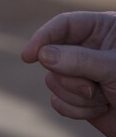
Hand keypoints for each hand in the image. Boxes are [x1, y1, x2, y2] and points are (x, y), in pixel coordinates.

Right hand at [22, 11, 115, 136]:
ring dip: (76, 96)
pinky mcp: (78, 98)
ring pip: (53, 81)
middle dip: (70, 78)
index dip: (44, 37)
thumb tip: (42, 55)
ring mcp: (82, 73)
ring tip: (102, 100)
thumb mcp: (114, 69)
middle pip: (53, 56)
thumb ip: (80, 60)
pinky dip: (75, 110)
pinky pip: (57, 102)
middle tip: (93, 89)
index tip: (30, 56)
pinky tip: (99, 111)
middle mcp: (88, 49)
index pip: (64, 25)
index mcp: (102, 29)